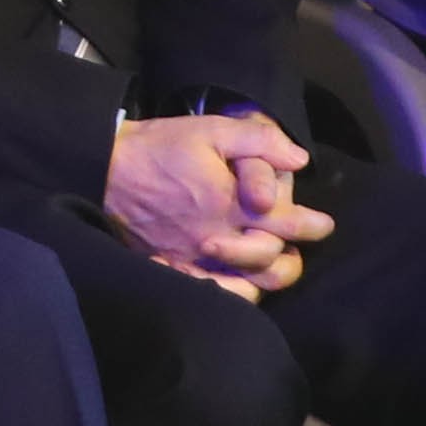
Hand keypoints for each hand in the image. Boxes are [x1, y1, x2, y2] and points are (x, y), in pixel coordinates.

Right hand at [103, 110, 330, 295]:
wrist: (103, 169)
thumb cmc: (158, 146)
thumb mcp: (210, 129)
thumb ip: (258, 140)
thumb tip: (299, 160)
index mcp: (229, 203)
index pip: (286, 223)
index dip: (311, 226)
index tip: (323, 225)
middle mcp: (216, 237)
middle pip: (271, 263)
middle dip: (292, 257)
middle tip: (297, 248)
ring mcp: (193, 257)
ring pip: (245, 286)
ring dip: (266, 279)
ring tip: (273, 267)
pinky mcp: (172, 266)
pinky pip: (210, 293)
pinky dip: (232, 296)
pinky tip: (240, 287)